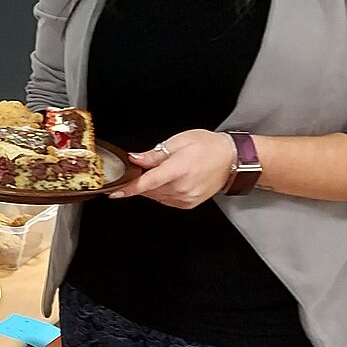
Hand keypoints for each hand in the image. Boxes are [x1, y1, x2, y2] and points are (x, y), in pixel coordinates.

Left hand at [111, 129, 234, 208]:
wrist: (232, 160)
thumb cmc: (208, 147)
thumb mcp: (179, 142)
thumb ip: (154, 154)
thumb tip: (135, 159)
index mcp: (179, 170)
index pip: (147, 183)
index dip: (129, 188)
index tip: (115, 192)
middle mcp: (182, 188)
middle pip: (149, 190)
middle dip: (140, 180)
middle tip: (143, 167)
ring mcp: (186, 198)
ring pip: (155, 196)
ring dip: (150, 187)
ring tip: (162, 171)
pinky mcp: (188, 204)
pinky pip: (165, 200)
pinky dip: (160, 192)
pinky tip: (168, 180)